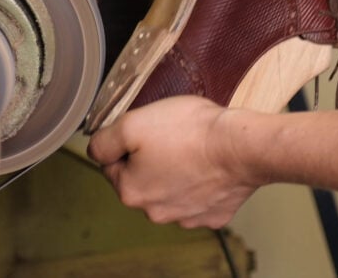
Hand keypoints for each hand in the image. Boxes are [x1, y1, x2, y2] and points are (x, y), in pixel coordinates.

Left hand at [87, 96, 258, 227]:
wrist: (242, 147)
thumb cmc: (192, 132)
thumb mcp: (133, 122)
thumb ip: (104, 140)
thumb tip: (95, 150)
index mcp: (130, 191)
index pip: (112, 164)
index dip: (128, 142)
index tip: (148, 131)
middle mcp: (155, 211)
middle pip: (142, 179)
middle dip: (152, 158)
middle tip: (172, 137)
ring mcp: (186, 216)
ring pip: (170, 189)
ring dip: (176, 171)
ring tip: (193, 149)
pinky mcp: (213, 214)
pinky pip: (199, 196)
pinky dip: (202, 182)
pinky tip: (210, 166)